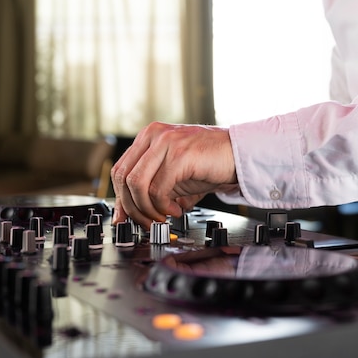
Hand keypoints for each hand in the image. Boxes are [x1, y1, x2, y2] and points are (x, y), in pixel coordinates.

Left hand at [110, 122, 237, 226]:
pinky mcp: (179, 154)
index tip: (126, 218)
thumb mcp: (172, 176)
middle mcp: (153, 135)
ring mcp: (165, 142)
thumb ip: (149, 189)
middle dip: (132, 207)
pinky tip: (176, 209)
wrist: (238, 154)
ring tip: (163, 217)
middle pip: (123, 178)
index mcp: (148, 136)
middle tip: (147, 222)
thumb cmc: (208, 163)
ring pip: (137, 184)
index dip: (120, 199)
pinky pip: (157, 188)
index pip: (119, 170)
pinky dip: (163, 206)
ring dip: (147, 209)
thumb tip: (127, 213)